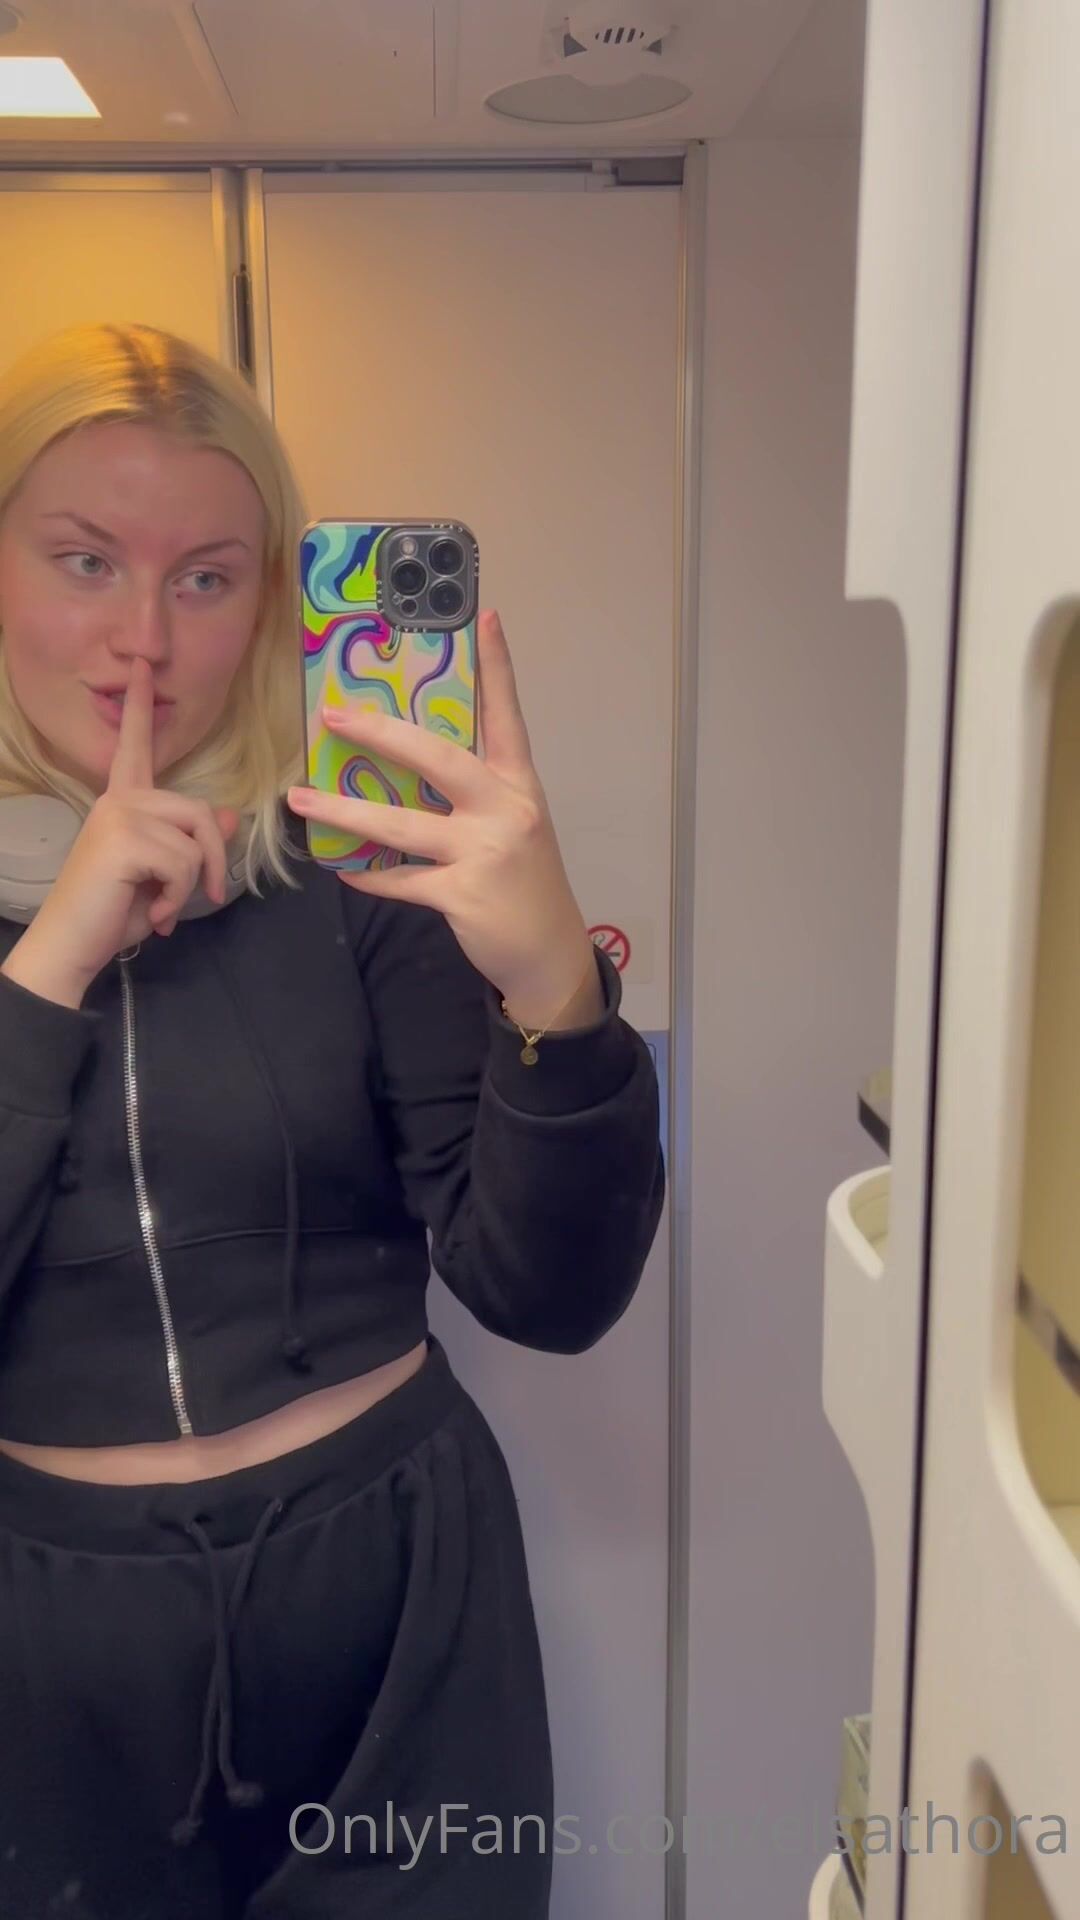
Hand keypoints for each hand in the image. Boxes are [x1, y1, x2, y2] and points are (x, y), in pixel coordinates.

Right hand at [12, 657, 238, 997]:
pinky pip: (184, 862)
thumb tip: (230, 815)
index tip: (144, 666)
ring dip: (192, 883)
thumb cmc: (111, 913)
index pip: (135, 747)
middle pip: (201, 811)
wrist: (71, 946)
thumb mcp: (164, 875)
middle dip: (212, 860)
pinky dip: (178, 897)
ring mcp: (119, 814)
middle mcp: (119, 799)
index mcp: (122, 801)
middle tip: (205, 898)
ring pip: (196, 839)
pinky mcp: (124, 837)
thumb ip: (193, 843)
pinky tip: (153, 913)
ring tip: (163, 907)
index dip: (140, 707)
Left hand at [287, 610, 602, 1029]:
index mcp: (519, 785)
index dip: (498, 666)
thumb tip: (405, 764)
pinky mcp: (463, 894)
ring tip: (300, 798)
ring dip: (344, 810)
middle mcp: (506, 809)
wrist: (550, 954)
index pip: (508, 715)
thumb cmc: (524, 882)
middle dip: (381, 733)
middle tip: (333, 715)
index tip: (486, 616)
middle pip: (439, 758)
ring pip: (402, 823)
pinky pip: (400, 879)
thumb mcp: (514, 825)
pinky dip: (369, 875)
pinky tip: (342, 868)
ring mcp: (485, 852)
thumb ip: (472, 794)